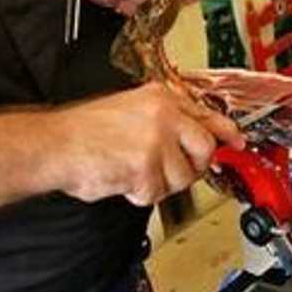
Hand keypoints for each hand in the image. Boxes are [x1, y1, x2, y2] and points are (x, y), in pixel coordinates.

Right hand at [49, 84, 243, 205]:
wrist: (54, 145)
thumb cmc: (83, 132)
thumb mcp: (129, 110)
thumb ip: (164, 122)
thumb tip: (192, 140)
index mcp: (161, 98)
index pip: (207, 114)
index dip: (226, 132)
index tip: (238, 142)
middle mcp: (164, 114)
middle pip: (204, 149)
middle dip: (192, 167)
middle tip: (169, 171)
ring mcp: (157, 140)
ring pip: (182, 178)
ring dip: (159, 183)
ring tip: (132, 171)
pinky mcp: (146, 166)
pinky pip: (156, 193)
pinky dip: (138, 193)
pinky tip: (121, 179)